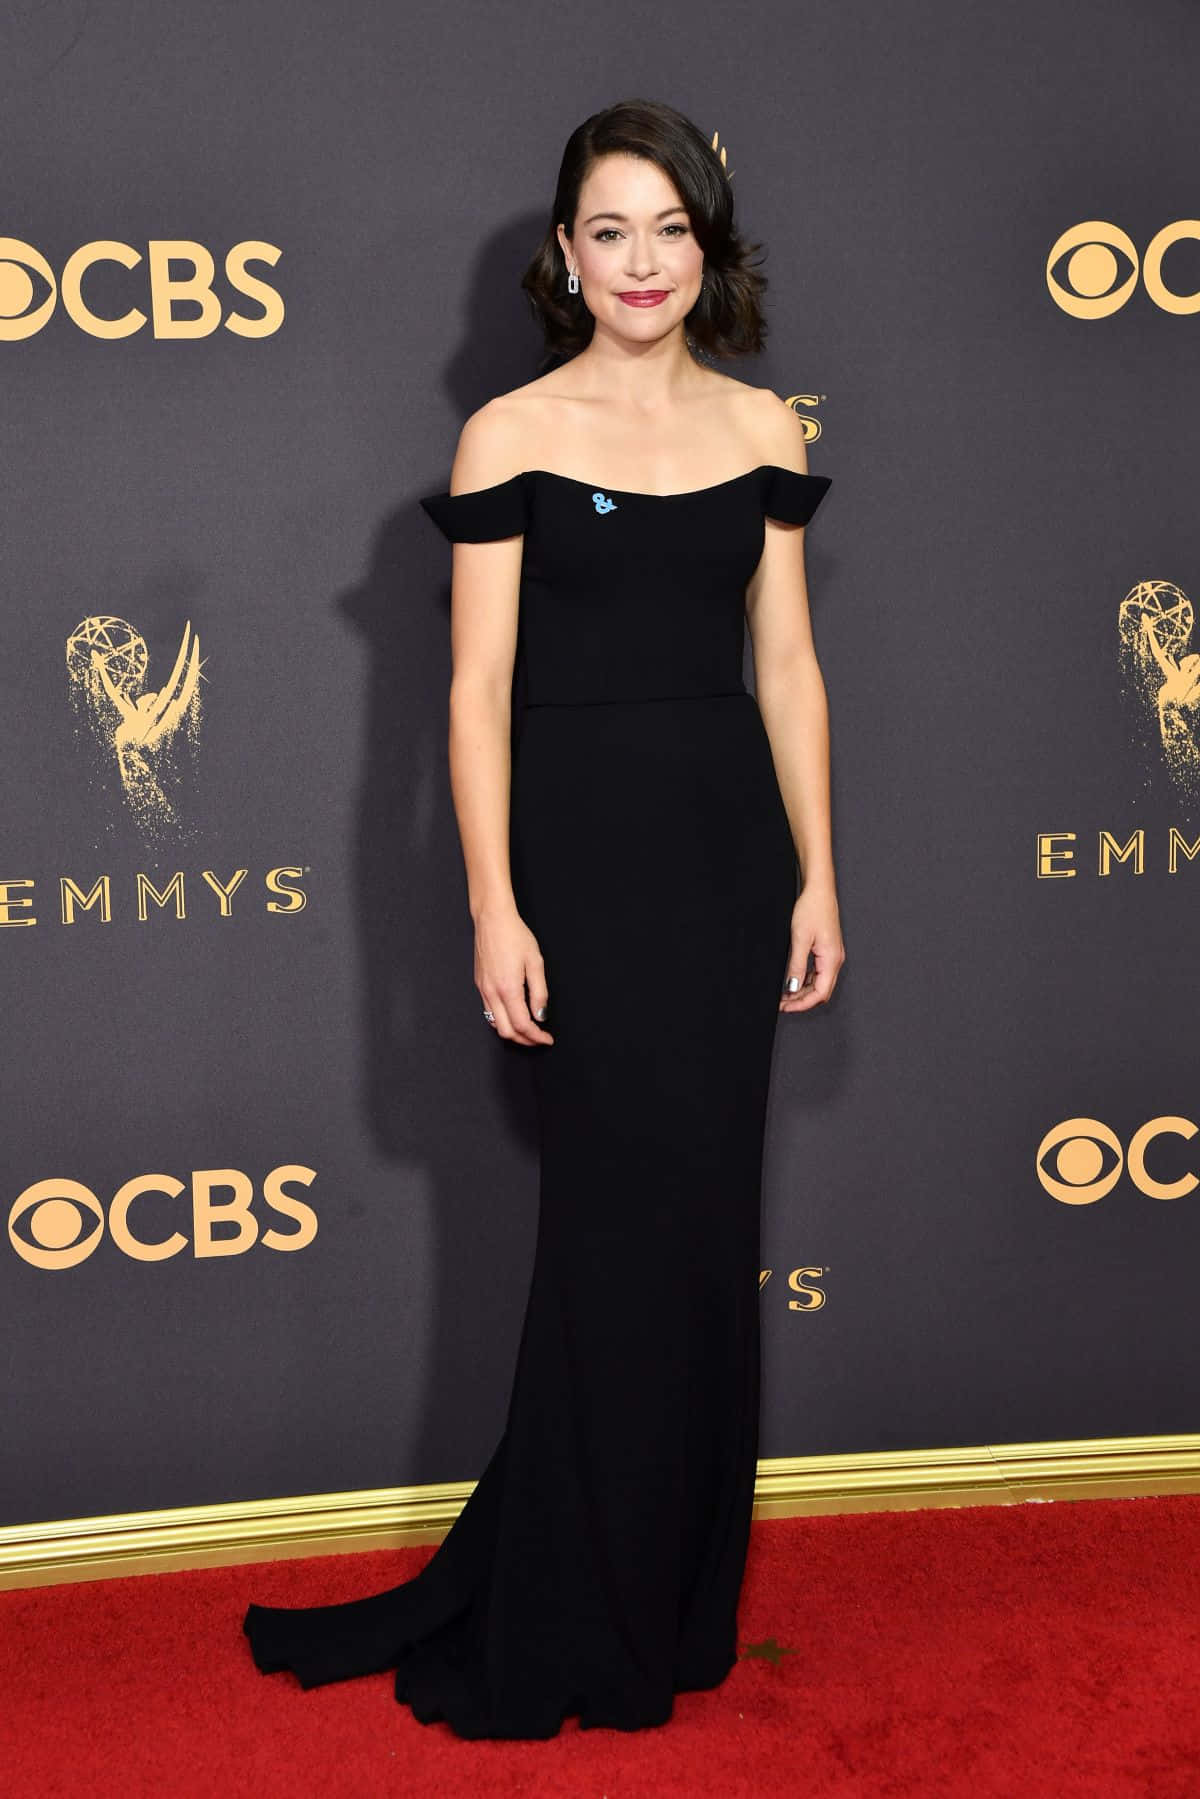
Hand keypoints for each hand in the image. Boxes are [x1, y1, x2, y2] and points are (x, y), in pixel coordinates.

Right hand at [474, 904, 553, 1044]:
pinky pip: (489, 1012)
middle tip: (539, 1038)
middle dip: (525, 1040)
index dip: (536, 1037)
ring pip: (496, 1025)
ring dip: (513, 1033)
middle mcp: (492, 993)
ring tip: (528, 1030)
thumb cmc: (514, 936)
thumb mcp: (535, 962)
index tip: (547, 1038)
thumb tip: (541, 1015)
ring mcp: (483, 990)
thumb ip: (539, 992)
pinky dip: (502, 1021)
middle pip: (507, 1031)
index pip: (523, 1025)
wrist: (492, 920)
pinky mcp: (479, 985)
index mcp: (508, 989)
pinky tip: (513, 1016)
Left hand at [780, 885, 844, 1011]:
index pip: (820, 993)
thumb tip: (792, 987)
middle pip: (821, 991)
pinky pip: (818, 973)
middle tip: (782, 1003)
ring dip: (802, 991)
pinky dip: (805, 980)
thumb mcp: (800, 939)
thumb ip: (797, 966)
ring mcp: (832, 955)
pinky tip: (793, 980)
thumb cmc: (813, 908)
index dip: (802, 1004)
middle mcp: (835, 960)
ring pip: (819, 983)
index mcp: (832, 959)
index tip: (786, 1007)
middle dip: (801, 1000)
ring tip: (784, 994)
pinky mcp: (827, 950)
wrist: (819, 890)